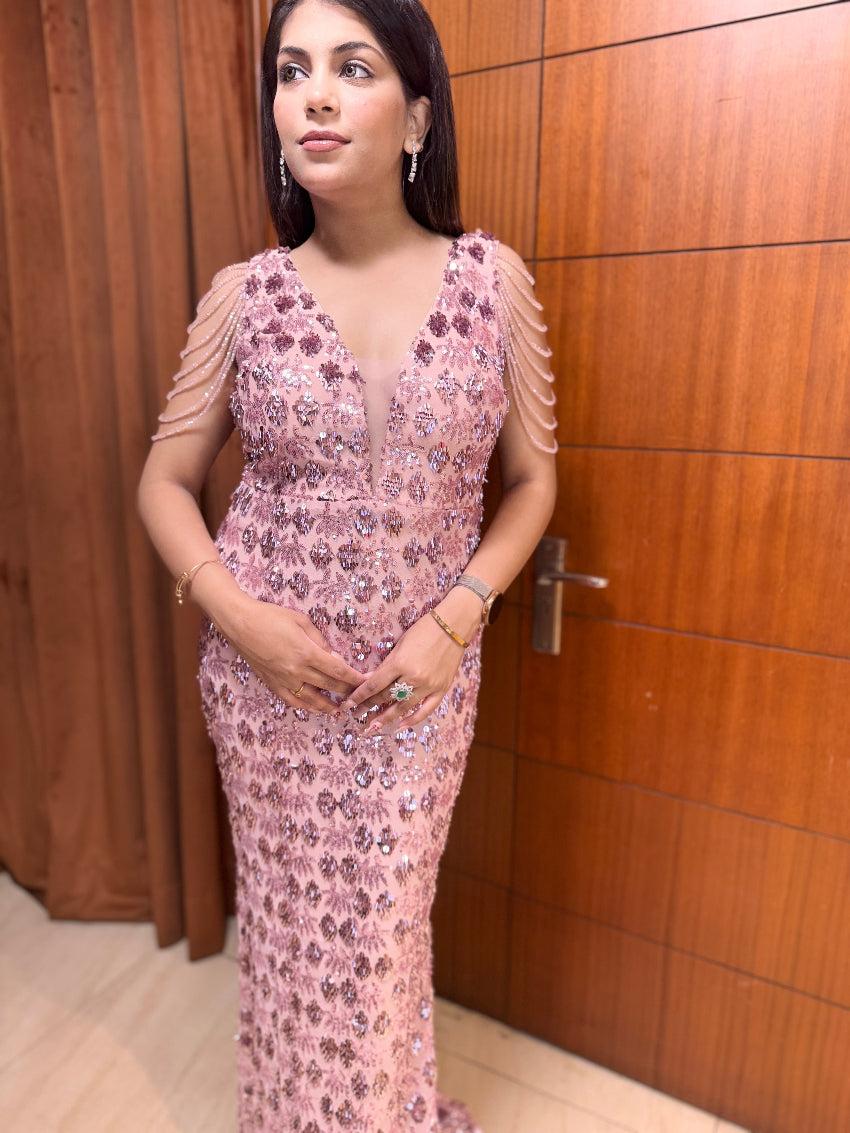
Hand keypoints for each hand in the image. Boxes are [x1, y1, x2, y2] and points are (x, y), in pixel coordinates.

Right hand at [222, 596, 361, 714]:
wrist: (240, 623)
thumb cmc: (271, 616)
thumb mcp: (301, 622)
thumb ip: (320, 641)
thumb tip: (334, 658)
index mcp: (307, 653)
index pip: (338, 671)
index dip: (354, 678)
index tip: (366, 682)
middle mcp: (297, 670)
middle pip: (329, 686)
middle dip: (347, 691)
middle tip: (359, 695)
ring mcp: (283, 679)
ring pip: (311, 699)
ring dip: (328, 706)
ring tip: (340, 710)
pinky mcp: (271, 683)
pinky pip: (291, 700)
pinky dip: (305, 706)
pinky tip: (313, 708)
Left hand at [341, 609, 471, 731]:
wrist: (453, 626)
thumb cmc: (423, 629)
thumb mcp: (400, 644)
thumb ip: (386, 665)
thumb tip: (369, 681)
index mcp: (399, 663)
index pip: (374, 685)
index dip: (358, 696)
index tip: (346, 705)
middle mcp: (413, 677)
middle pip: (386, 697)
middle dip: (368, 707)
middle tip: (355, 715)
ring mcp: (428, 686)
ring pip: (402, 707)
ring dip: (385, 718)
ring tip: (372, 726)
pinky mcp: (441, 689)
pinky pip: (426, 710)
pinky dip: (412, 719)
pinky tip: (400, 726)